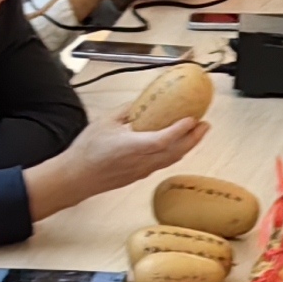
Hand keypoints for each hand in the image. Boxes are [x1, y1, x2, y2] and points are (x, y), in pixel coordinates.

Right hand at [29, 107, 210, 218]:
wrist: (76, 177)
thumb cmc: (87, 151)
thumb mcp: (104, 122)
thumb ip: (126, 112)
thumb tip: (141, 103)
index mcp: (131, 147)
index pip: (162, 140)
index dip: (180, 130)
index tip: (193, 119)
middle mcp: (140, 161)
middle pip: (175, 152)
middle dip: (194, 138)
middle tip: (206, 124)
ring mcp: (141, 171)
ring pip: (171, 160)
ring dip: (188, 146)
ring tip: (198, 133)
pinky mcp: (138, 176)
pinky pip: (163, 164)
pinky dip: (175, 154)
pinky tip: (178, 147)